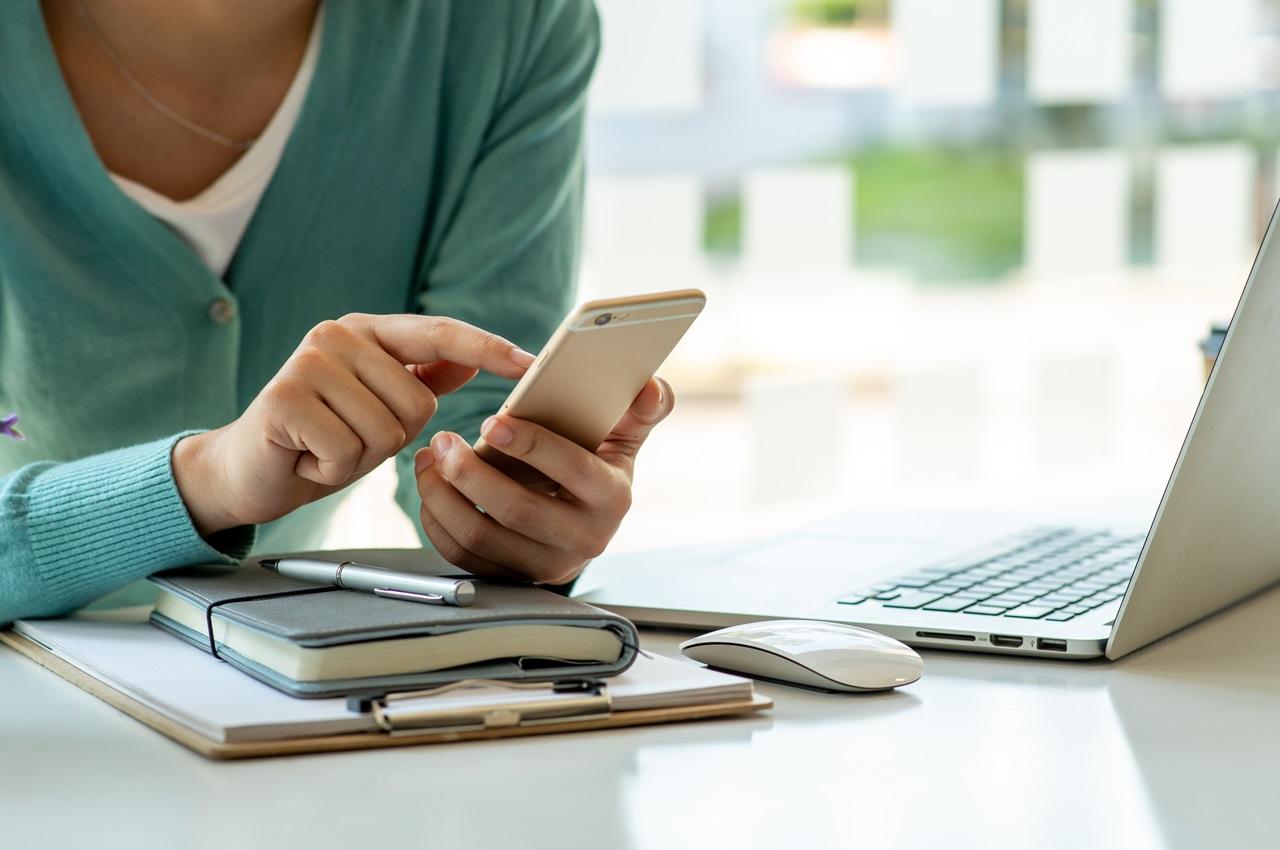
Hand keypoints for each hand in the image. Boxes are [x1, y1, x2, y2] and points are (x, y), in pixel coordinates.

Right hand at [174, 313, 533, 535]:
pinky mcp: (285, 398)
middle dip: (390, 439)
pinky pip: (348, 451)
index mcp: (368, 331)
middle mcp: (337, 335)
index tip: (531, 364)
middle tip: (346, 437)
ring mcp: (309, 362)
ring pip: (386, 431)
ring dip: (359, 458)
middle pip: (418, 405)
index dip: (488, 348)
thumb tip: (469, 357)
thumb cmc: (320, 438)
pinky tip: (305, 458)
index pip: (440, 333)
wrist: (246, 470)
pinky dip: (331, 470)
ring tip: (323, 447)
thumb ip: (420, 379)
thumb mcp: (378, 408)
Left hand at [413, 377, 674, 584]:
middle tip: (444, 440)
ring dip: (444, 496)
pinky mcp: (513, 577)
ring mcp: (546, 564)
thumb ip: (641, 409)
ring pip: (481, 537)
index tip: (493, 420)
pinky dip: (438, 522)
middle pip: (516, 510)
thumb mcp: (625, 439)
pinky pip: (464, 556)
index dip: (530, 445)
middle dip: (471, 473)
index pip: (572, 469)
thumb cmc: (597, 467)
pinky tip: (432, 489)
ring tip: (430, 459)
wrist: (585, 522)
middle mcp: (584, 538)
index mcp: (612, 497)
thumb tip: (650, 388)